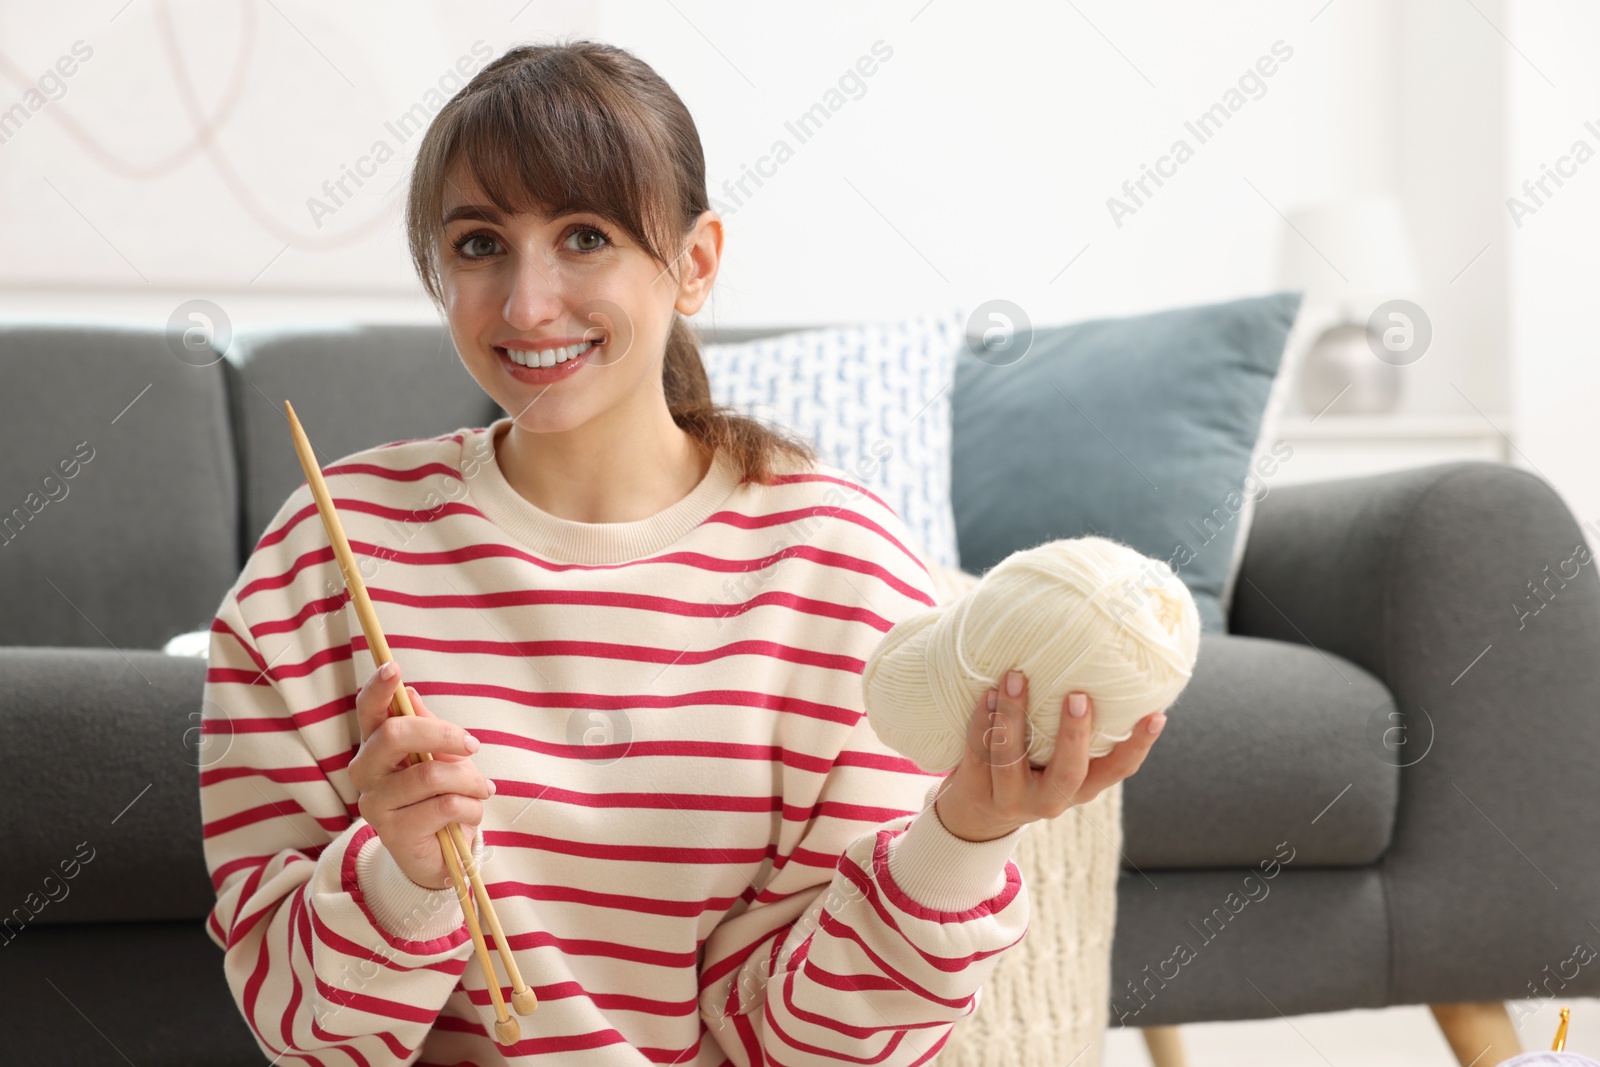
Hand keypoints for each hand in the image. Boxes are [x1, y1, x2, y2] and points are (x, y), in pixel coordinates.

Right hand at [347, 662, 493, 889]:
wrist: (443, 854)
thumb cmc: (442, 796)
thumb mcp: (442, 757)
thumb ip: (426, 727)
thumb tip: (410, 692)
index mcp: (376, 745)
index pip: (368, 711)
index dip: (379, 689)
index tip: (394, 668)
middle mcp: (365, 771)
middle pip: (395, 735)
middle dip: (444, 735)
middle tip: (473, 746)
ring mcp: (375, 803)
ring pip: (429, 775)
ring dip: (469, 781)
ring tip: (483, 790)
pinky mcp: (393, 832)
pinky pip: (444, 806)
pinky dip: (471, 807)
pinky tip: (471, 813)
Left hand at [933, 669, 1165, 842]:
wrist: (979, 814)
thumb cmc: (1032, 769)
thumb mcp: (1059, 761)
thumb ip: (1078, 730)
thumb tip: (1098, 665)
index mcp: (1082, 787)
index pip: (1118, 771)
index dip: (1138, 745)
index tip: (1156, 714)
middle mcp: (1051, 799)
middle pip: (1068, 773)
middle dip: (1073, 735)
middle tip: (1078, 696)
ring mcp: (1012, 798)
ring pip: (1011, 760)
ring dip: (1012, 716)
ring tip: (1015, 677)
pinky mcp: (977, 791)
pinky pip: (978, 753)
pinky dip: (982, 721)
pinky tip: (986, 693)